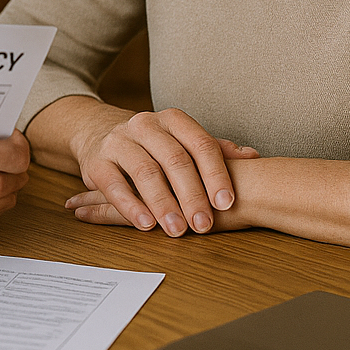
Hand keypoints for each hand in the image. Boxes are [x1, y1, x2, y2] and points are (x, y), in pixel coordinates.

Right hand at [66, 108, 257, 236]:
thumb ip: (215, 151)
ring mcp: (118, 141)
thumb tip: (253, 156)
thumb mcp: (182, 142)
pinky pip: (114, 185)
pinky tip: (146, 224)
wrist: (98, 133)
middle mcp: (145, 124)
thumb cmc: (152, 146)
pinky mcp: (96, 162)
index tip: (226, 203)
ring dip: (163, 204)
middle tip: (203, 225)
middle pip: (174, 159)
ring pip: (145, 172)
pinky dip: (131, 206)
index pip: (200, 144)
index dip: (215, 174)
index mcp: (172, 120)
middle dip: (191, 195)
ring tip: (177, 230)